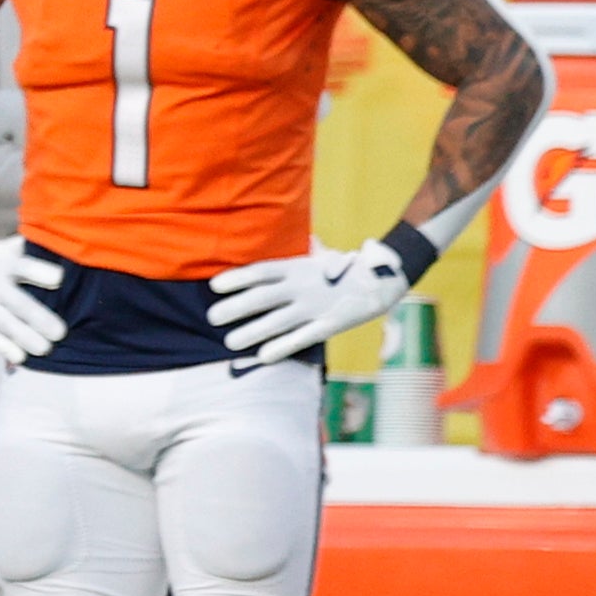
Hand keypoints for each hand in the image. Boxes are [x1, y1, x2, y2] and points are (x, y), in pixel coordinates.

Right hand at [0, 230, 67, 364]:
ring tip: (44, 349)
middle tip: (59, 332)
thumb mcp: (10, 249)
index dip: (40, 272)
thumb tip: (70, 253)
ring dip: (23, 336)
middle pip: (17, 302)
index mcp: (5, 264)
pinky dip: (4, 346)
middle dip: (38, 317)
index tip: (58, 279)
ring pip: (3, 322)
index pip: (23, 267)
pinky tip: (20, 357)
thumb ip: (35, 251)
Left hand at [209, 238, 409, 360]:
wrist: (384, 279)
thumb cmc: (342, 269)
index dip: (237, 278)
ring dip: (253, 332)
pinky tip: (263, 356)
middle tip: (211, 318)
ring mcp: (316, 305)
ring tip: (229, 342)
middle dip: (236, 308)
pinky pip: (303, 337)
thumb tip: (292, 239)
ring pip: (279, 321)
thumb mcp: (319, 256)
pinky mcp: (331, 323)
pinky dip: (283, 346)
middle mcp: (302, 286)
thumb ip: (299, 253)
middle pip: (263, 297)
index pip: (261, 271)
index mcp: (296, 267)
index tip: (213, 286)